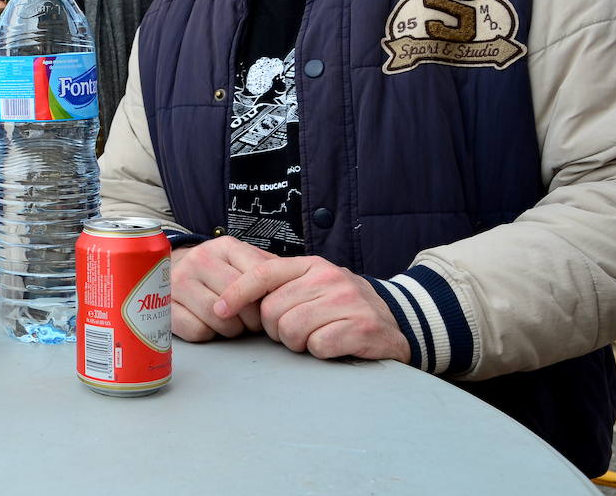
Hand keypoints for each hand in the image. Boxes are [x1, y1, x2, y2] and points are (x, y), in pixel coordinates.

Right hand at [169, 236, 276, 341]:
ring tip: (233, 324)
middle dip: (251, 319)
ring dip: (232, 329)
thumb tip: (295, 284)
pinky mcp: (166, 306)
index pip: (256, 277)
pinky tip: (210, 326)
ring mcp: (179, 281)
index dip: (268, 300)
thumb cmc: (219, 271)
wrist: (174, 269)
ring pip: (218, 317)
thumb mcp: (243, 260)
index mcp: (224, 246)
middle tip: (253, 324)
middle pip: (237, 299)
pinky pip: (197, 330)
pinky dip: (209, 334)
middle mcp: (198, 259)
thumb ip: (268, 269)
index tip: (271, 310)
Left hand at [214, 256, 410, 361]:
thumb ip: (281, 285)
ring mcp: (347, 301)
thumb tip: (230, 296)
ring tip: (316, 337)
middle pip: (272, 312)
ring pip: (292, 330)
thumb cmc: (343, 305)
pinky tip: (334, 345)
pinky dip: (320, 351)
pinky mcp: (362, 327)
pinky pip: (318, 346)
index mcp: (311, 264)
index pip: (262, 274)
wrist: (397, 321)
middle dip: (277, 330)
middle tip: (298, 330)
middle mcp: (329, 277)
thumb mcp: (314, 284)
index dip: (236, 294)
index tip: (219, 310)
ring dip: (298, 343)